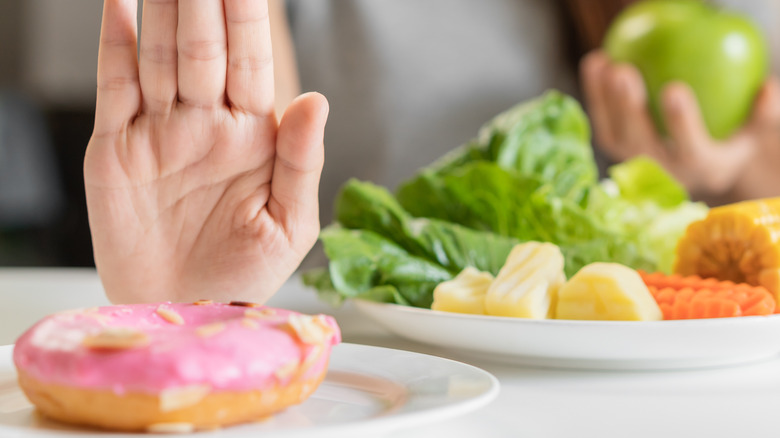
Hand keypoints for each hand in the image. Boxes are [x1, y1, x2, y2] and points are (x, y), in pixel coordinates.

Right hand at [84, 0, 327, 303]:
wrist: (183, 313)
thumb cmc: (244, 275)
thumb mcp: (288, 226)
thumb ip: (301, 162)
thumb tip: (315, 101)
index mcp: (252, 137)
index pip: (250, 61)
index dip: (247, 16)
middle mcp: (206, 124)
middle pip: (204, 47)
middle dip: (202, 1)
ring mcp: (160, 132)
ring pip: (162, 56)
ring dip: (164, 10)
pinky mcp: (116, 149)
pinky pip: (115, 88)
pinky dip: (115, 46)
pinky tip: (120, 7)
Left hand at [581, 50, 779, 200]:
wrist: (705, 161)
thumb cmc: (736, 136)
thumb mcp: (758, 130)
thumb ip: (765, 113)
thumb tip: (767, 88)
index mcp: (703, 169)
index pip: (691, 149)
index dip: (681, 122)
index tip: (674, 87)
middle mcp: (666, 173)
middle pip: (641, 144)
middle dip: (629, 109)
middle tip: (624, 72)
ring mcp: (637, 164)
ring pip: (614, 135)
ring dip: (604, 100)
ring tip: (603, 63)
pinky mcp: (618, 151)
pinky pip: (602, 122)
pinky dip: (595, 94)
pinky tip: (596, 62)